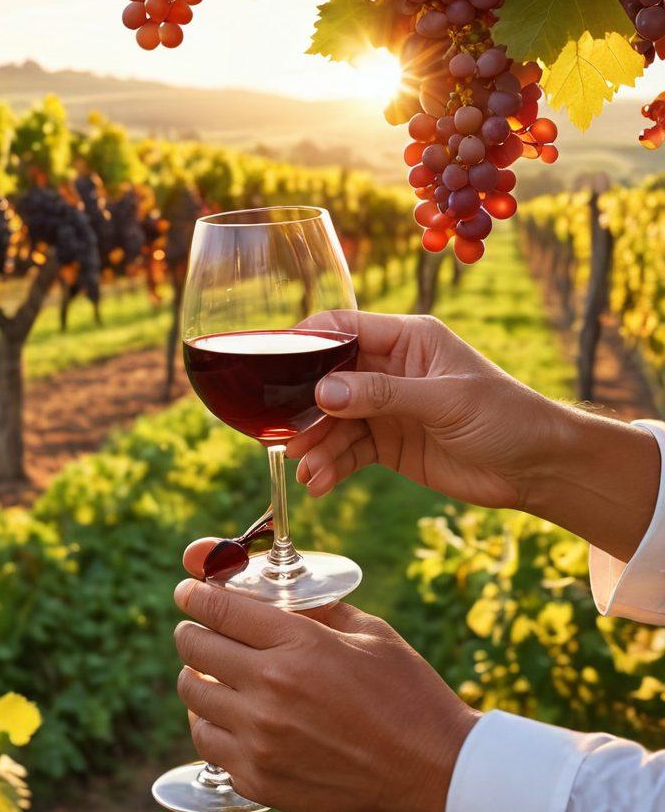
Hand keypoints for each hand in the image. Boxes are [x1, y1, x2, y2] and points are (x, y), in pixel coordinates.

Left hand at [173, 577, 476, 811]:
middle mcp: (270, 690)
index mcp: (298, 645)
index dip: (196, 594)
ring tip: (209, 672)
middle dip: (191, 630)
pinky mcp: (260, 780)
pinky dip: (207, 723)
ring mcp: (260, 739)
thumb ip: (319, 610)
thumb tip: (279, 593)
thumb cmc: (410, 698)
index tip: (188, 590)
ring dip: (195, 677)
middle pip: (195, 648)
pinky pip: (207, 744)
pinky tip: (223, 715)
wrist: (435, 779)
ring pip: (192, 696)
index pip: (220, 609)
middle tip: (197, 626)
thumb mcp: (371, 634)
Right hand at [286, 311, 658, 561]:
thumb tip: (325, 391)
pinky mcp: (389, 444)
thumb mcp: (444, 401)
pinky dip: (331, 465)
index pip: (344, 328)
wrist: (537, 468)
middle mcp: (390, 369)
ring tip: (305, 468)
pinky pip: (349, 451)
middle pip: (330, 378)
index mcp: (406, 339)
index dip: (307, 341)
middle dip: (305, 405)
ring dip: (316, 443)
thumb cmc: (504, 416)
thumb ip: (384, 395)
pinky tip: (319, 483)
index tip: (274, 361)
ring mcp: (387, 408)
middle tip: (285, 432)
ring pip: (334, 420)